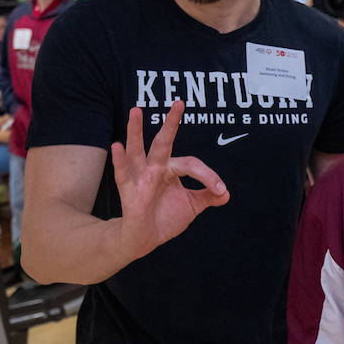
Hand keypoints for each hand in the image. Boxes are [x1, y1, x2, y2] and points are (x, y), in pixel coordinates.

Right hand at [112, 101, 228, 261]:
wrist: (145, 240)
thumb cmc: (166, 218)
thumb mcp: (192, 206)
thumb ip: (208, 197)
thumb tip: (226, 194)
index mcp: (171, 170)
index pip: (192, 164)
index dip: (208, 176)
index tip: (220, 190)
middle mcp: (155, 169)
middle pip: (163, 143)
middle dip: (171, 124)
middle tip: (179, 103)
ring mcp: (141, 179)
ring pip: (138, 151)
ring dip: (136, 131)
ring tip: (136, 111)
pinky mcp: (129, 192)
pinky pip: (124, 174)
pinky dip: (120, 160)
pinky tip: (117, 146)